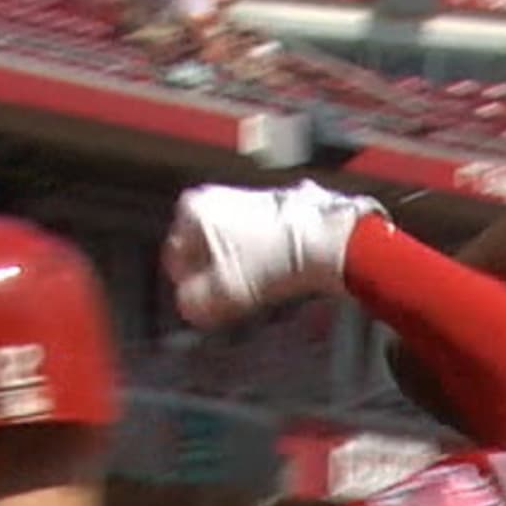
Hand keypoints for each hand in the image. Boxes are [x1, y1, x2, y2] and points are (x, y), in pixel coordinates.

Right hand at [163, 179, 384, 327]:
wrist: (330, 240)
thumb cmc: (277, 256)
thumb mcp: (224, 292)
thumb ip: (195, 303)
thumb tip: (190, 307)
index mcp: (193, 209)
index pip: (175, 259)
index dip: (191, 288)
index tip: (208, 304)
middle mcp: (218, 198)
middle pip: (207, 253)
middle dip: (219, 279)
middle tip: (235, 300)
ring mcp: (250, 202)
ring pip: (236, 250)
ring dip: (244, 273)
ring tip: (262, 291)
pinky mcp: (278, 212)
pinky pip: (262, 246)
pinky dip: (267, 263)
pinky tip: (280, 277)